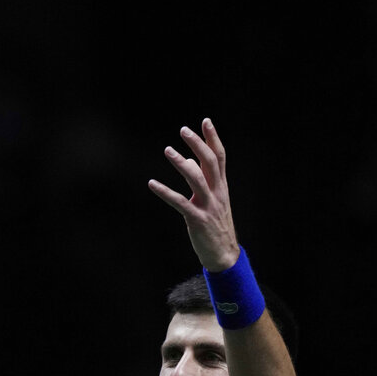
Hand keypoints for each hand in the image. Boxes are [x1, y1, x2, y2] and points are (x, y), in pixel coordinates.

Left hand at [148, 118, 239, 271]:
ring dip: (182, 163)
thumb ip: (204, 180)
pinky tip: (152, 184)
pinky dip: (165, 192)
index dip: (213, 138)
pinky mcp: (197, 219)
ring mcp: (208, 206)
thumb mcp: (214, 200)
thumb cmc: (216, 225)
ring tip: (168, 150)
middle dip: (198, 144)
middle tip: (184, 130)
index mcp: (221, 187)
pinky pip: (180, 202)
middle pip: (210, 162)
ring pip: (196, 178)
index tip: (205, 121)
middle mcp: (217, 193)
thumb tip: (191, 160)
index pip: (219, 157)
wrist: (224, 254)